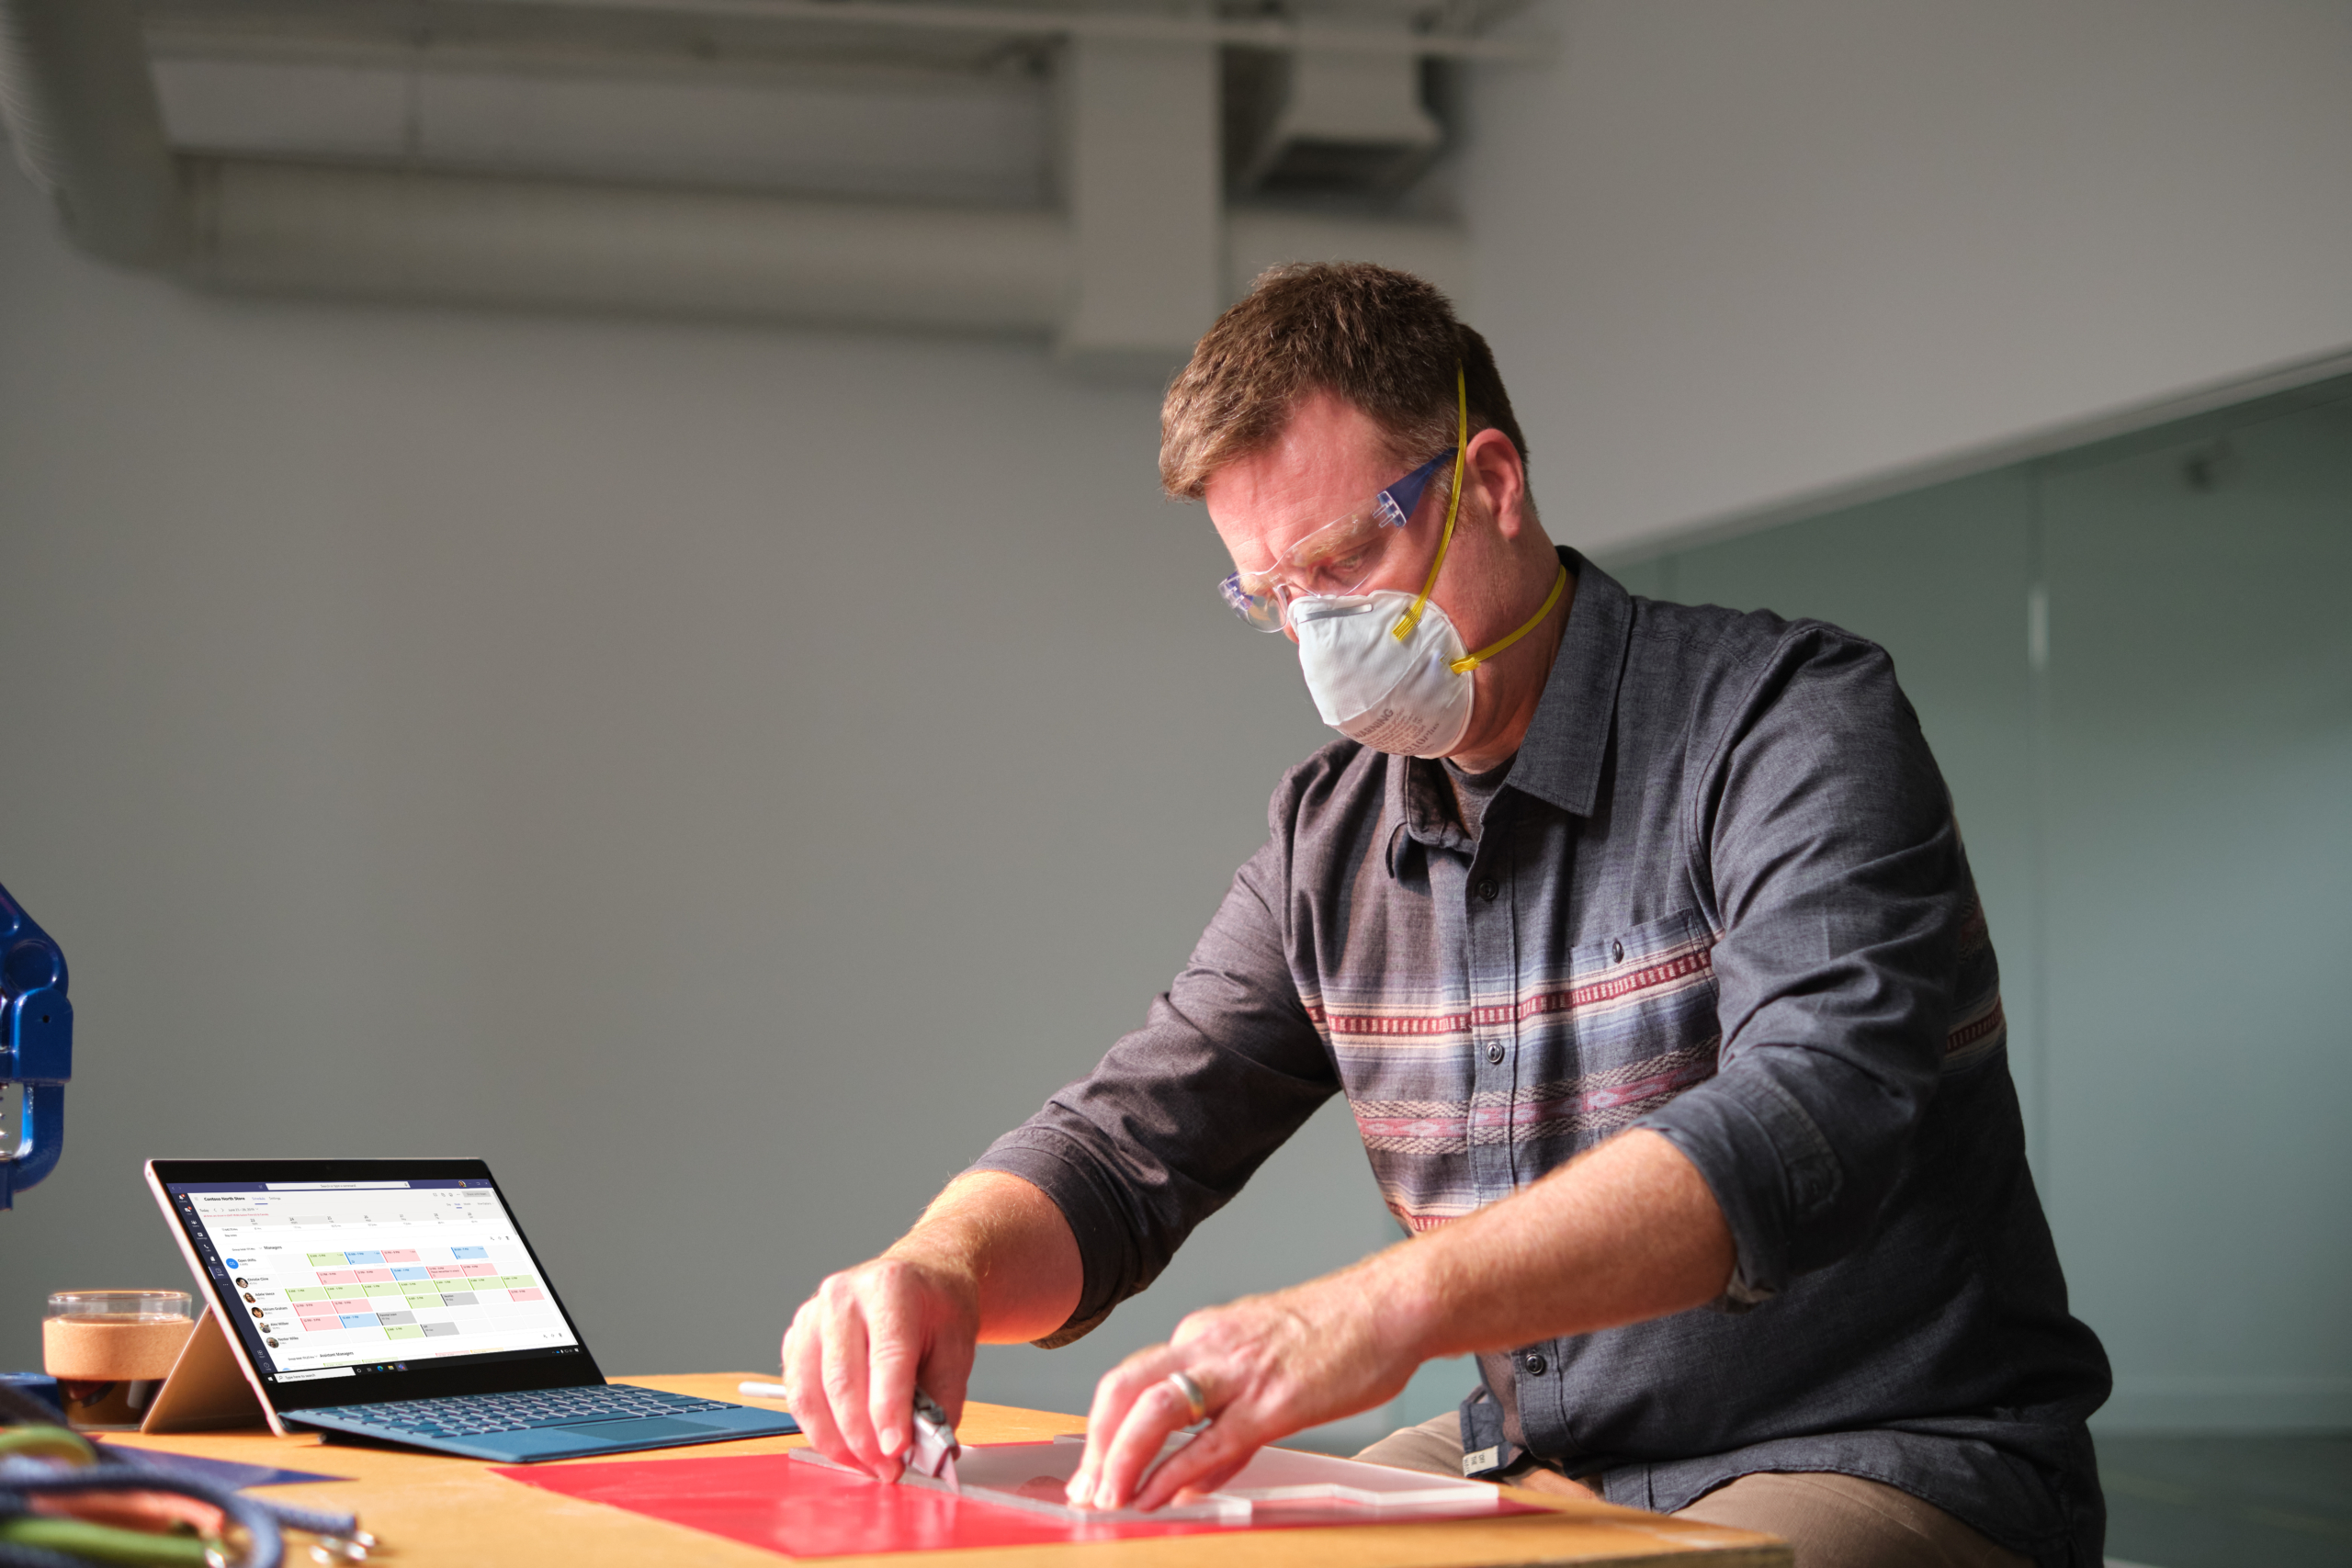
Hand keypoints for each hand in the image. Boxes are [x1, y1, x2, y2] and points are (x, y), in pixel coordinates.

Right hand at [781, 1253, 978, 1482]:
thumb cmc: (938, 1309)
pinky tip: (847, 1445)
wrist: (919, 1277)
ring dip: (837, 1443)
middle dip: (863, 1439)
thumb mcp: (960, 1347)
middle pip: (842, 1382)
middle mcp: (843, 1296)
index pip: (886, 1356)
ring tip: (868, 1465)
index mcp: (891, 1288)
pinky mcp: (795, 1338)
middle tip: (888, 1469)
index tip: (896, 1450)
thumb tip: (926, 1450)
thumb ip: (943, 1399)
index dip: (888, 1410)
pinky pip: (797, 1396)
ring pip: (810, 1395)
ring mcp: (812, 1316)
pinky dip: (820, 1430)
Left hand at [1064, 1267, 1422, 1512]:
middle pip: (1123, 1389)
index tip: (1092, 1467)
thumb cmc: (1336, 1334)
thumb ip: (1223, 1422)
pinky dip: (1173, 1473)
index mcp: (1202, 1335)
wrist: (1390, 1306)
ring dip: (1121, 1460)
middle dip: (1096, 1445)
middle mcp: (1209, 1345)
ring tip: (1109, 1500)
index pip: (1132, 1381)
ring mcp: (1240, 1372)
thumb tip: (1192, 1474)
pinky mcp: (1275, 1401)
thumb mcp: (1262, 1367)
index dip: (1102, 1428)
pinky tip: (1156, 1497)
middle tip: (1085, 1491)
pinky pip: (1210, 1442)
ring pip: (1155, 1411)